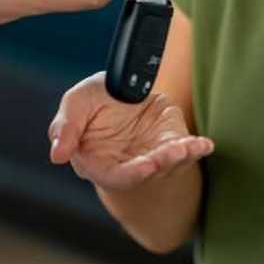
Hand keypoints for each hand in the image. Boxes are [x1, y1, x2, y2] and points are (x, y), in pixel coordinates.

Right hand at [48, 73, 213, 191]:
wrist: (122, 87)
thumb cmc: (95, 102)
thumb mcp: (75, 104)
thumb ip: (65, 128)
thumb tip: (57, 156)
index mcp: (99, 162)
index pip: (112, 177)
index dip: (129, 176)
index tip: (145, 168)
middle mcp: (128, 164)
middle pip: (145, 173)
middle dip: (160, 165)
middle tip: (172, 154)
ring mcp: (153, 156)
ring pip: (169, 163)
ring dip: (180, 157)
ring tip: (188, 147)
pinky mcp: (173, 142)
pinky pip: (187, 150)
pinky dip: (197, 148)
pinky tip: (205, 145)